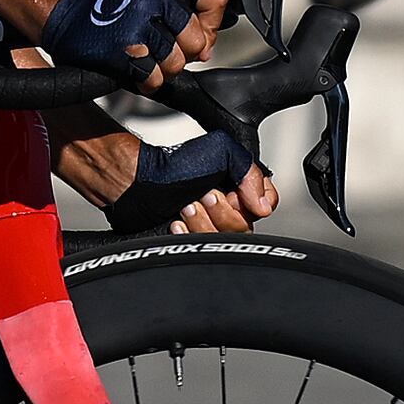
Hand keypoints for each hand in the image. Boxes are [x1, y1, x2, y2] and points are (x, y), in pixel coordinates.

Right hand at [41, 0, 227, 88]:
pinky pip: (155, 79)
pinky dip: (146, 80)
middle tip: (160, 44)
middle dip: (182, 51)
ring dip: (162, 67)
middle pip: (197, 40)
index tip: (196, 30)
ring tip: (144, 54)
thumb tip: (207, 48)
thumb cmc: (115, 7)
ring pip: (177, 63)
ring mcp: (138, 21)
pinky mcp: (125, 49)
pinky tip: (133, 66)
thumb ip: (190, 12)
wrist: (69, 17)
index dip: (210, 24)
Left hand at [56, 119, 277, 234]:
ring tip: (184, 206)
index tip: (231, 192)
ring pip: (224, 242)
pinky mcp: (192, 245)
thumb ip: (251, 172)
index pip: (266, 205)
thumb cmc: (174, 166)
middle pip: (245, 228)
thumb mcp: (221, 150)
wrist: (137, 186)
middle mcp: (228, 209)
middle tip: (201, 195)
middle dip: (222, 213)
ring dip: (203, 224)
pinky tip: (176, 225)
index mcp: (239, 188)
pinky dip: (189, 237)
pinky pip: (203, 252)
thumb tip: (263, 208)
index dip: (252, 203)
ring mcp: (210, 228)